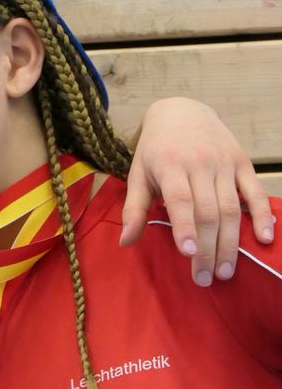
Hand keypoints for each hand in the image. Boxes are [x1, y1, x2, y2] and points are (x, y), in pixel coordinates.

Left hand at [119, 98, 274, 283]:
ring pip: (230, 208)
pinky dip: (262, 214)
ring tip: (225, 271)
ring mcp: (223, 163)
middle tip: (204, 279)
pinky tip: (263, 238)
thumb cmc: (156, 149)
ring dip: (230, 242)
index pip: (180, 199)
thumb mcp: (138, 173)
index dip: (185, 227)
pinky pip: (254, 192)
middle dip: (206, 248)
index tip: (187, 253)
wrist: (182, 110)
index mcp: (170, 165)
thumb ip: (134, 208)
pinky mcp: (242, 163)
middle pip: (207, 211)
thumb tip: (125, 242)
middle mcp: (199, 163)